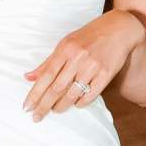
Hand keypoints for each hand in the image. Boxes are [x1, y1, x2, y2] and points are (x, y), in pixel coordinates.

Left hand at [23, 10, 141, 121]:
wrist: (119, 29)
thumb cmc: (89, 36)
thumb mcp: (66, 44)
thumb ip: (48, 62)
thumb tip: (28, 77)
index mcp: (65, 49)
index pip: (46, 75)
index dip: (35, 93)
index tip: (27, 107)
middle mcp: (78, 58)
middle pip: (57, 88)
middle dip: (44, 105)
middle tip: (36, 117)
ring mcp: (92, 66)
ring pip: (72, 93)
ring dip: (61, 106)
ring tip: (54, 111)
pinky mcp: (106, 74)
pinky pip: (90, 95)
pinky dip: (80, 103)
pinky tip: (75, 105)